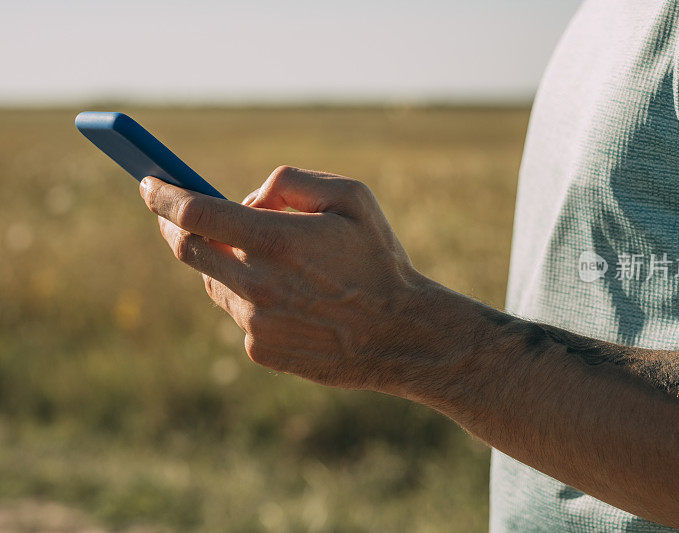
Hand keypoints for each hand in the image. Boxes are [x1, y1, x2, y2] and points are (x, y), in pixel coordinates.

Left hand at [139, 166, 424, 389]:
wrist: (400, 334)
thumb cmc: (379, 259)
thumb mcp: (352, 197)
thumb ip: (292, 181)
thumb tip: (248, 197)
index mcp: (277, 240)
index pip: (194, 213)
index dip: (164, 195)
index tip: (147, 182)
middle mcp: (257, 283)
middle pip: (188, 249)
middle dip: (174, 225)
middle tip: (173, 212)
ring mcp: (255, 322)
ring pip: (213, 282)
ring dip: (223, 261)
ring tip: (265, 257)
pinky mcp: (260, 349)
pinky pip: (238, 313)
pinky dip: (249, 296)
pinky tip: (289, 298)